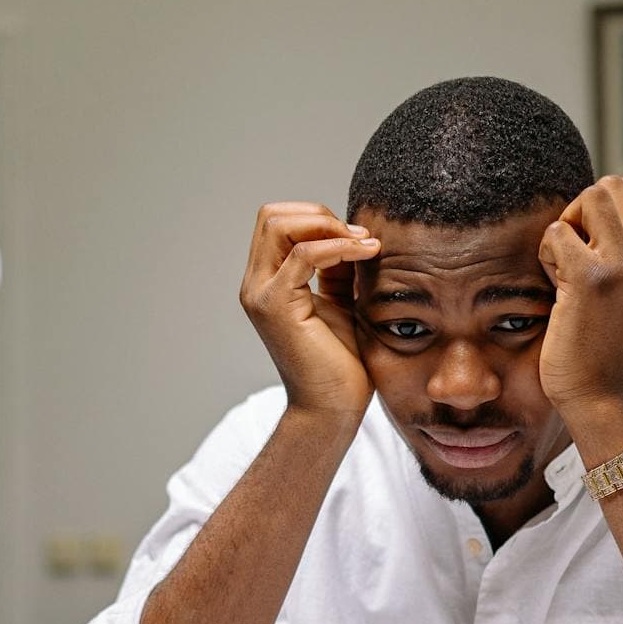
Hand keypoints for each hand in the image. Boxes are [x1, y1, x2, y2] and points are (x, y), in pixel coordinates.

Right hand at [238, 202, 381, 416]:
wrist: (333, 408)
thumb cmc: (341, 364)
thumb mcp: (342, 303)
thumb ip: (339, 269)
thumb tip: (354, 234)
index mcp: (268, 281)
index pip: (278, 222)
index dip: (317, 218)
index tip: (358, 237)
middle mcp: (256, 284)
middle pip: (272, 215)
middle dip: (319, 215)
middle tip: (360, 236)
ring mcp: (261, 293)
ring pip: (279, 225)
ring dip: (327, 225)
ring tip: (365, 244)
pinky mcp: (276, 305)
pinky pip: (304, 254)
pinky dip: (337, 246)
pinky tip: (366, 254)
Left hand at [536, 175, 622, 419]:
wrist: (603, 394)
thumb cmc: (607, 345)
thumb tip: (607, 210)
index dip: (597, 211)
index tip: (588, 251)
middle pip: (607, 187)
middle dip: (580, 214)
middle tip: (572, 259)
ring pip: (586, 200)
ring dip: (565, 231)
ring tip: (565, 272)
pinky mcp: (590, 277)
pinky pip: (556, 232)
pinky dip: (546, 255)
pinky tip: (555, 289)